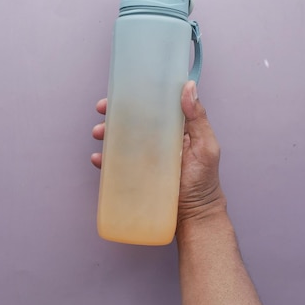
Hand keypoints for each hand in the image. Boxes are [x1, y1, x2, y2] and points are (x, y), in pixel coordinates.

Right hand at [91, 81, 224, 224]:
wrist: (194, 217)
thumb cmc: (204, 182)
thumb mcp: (206, 147)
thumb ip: (198, 118)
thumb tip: (189, 86)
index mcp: (174, 128)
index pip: (154, 106)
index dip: (137, 96)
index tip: (122, 90)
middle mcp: (158, 139)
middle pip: (133, 120)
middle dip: (114, 113)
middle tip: (102, 110)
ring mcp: (145, 157)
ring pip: (122, 139)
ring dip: (107, 133)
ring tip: (99, 134)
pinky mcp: (136, 174)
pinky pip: (117, 163)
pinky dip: (105, 158)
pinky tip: (98, 158)